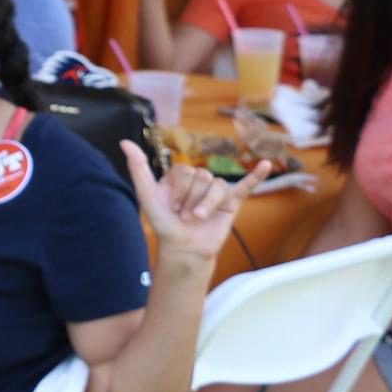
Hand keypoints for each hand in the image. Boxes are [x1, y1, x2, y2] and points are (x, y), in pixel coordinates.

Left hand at [125, 141, 271, 264]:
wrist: (183, 249)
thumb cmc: (164, 223)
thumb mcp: (147, 194)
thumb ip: (138, 168)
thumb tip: (124, 142)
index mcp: (179, 175)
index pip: (184, 170)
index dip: (177, 191)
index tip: (171, 207)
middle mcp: (198, 180)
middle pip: (200, 176)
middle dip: (190, 199)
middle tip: (184, 216)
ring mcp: (215, 190)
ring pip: (215, 185)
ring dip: (205, 205)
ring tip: (197, 219)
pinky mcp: (231, 202)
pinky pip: (246, 186)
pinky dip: (257, 176)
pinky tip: (266, 165)